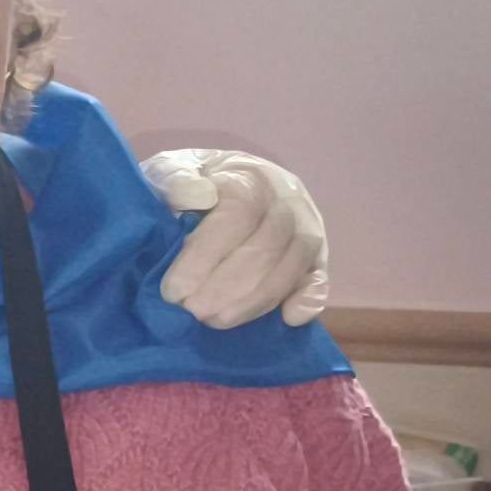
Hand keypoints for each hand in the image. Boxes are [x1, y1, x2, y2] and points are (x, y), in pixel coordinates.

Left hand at [145, 148, 332, 327]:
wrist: (221, 183)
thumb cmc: (190, 184)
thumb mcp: (172, 170)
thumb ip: (175, 179)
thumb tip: (197, 194)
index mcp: (250, 177)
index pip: (237, 216)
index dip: (204, 257)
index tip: (173, 290)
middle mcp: (286, 200)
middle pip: (265, 248)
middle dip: (224, 288)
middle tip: (190, 312)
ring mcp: (306, 228)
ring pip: (291, 268)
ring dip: (252, 302)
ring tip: (212, 321)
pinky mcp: (316, 256)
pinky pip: (319, 279)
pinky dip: (309, 300)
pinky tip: (288, 318)